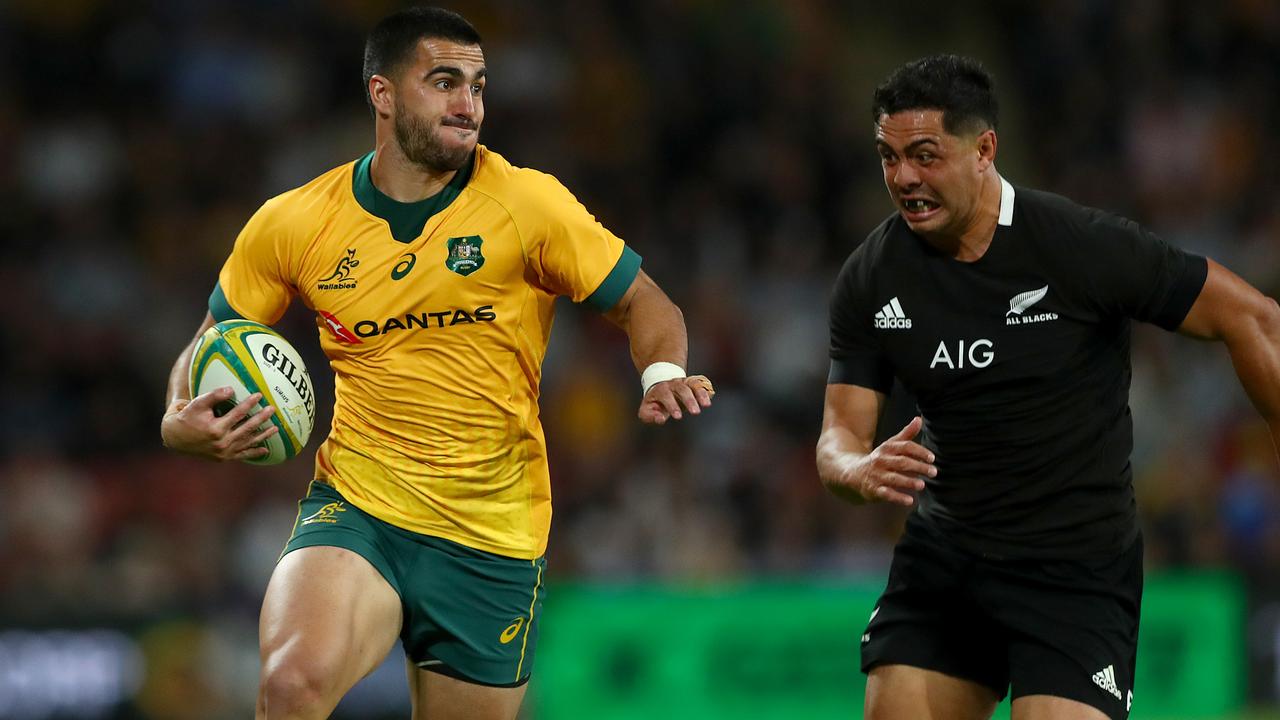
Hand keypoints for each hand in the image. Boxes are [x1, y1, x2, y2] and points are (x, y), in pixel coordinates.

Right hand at [161, 387, 278, 461]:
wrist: (176, 438)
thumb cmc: (187, 417)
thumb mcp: (198, 404)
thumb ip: (215, 396)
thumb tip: (231, 389)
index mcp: (215, 429)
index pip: (237, 414)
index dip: (249, 404)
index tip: (259, 395)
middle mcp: (221, 443)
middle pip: (247, 428)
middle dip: (261, 418)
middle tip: (272, 409)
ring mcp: (224, 452)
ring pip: (247, 442)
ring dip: (263, 436)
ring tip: (276, 428)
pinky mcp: (224, 458)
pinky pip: (242, 455)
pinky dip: (254, 452)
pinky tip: (265, 450)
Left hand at [638, 374, 714, 424]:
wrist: (660, 386)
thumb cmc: (654, 403)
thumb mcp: (646, 410)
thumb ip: (650, 416)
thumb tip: (660, 419)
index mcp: (660, 390)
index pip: (666, 395)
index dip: (672, 406)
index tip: (678, 417)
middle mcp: (672, 384)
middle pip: (682, 389)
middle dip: (689, 400)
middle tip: (695, 413)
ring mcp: (683, 382)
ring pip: (692, 385)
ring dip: (700, 394)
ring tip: (706, 405)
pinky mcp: (692, 383)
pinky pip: (700, 384)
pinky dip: (705, 391)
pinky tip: (708, 401)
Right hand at [828, 416, 934, 506]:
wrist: (853, 472)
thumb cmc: (879, 459)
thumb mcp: (890, 445)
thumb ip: (906, 434)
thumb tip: (919, 419)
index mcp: (887, 448)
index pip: (905, 447)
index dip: (919, 452)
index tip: (932, 458)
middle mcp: (881, 461)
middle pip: (902, 462)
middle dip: (918, 467)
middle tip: (933, 472)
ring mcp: (877, 475)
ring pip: (894, 478)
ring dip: (909, 481)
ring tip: (922, 485)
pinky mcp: (874, 489)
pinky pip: (886, 493)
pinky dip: (898, 497)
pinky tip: (910, 500)